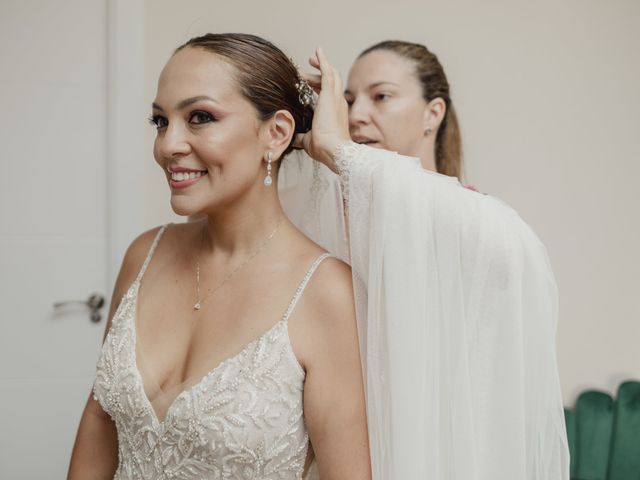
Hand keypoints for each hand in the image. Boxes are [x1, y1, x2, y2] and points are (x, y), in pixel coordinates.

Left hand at [294, 47, 350, 172]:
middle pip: (330, 82)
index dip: (318, 86)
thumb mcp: (308, 140)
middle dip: (317, 75)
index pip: (328, 94)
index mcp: (333, 112)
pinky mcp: (331, 94)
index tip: (307, 83)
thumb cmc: (324, 148)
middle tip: (304, 72)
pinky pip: (328, 72)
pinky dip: (323, 60)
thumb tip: (293, 137)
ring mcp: (336, 98)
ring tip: (311, 58)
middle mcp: (337, 103)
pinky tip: (318, 50)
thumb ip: (302, 136)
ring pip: (330, 75)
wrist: (333, 150)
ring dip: (320, 65)